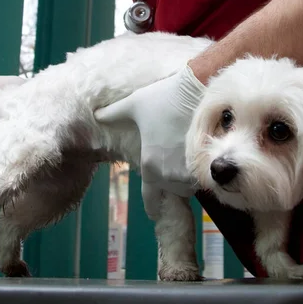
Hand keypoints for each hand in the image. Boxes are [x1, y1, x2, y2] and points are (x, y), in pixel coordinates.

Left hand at [94, 65, 205, 218]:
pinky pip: (200, 179)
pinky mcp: (206, 164)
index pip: (150, 198)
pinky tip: (196, 161)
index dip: (151, 206)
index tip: (154, 212)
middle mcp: (169, 175)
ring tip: (183, 166)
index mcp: (150, 165)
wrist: (197, 91)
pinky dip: (196, 174)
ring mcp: (190, 172)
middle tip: (170, 170)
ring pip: (186, 187)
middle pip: (169, 190)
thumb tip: (96, 114)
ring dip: (184, 181)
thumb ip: (113, 114)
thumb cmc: (163, 99)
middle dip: (168, 184)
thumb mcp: (133, 105)